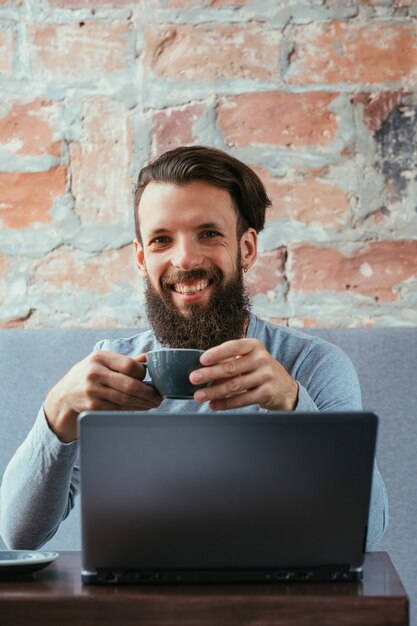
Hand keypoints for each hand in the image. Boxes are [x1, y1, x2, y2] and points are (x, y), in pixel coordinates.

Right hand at [44, 351, 162, 442]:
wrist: (63, 396)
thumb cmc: (88, 376)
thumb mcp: (101, 362)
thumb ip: (123, 361)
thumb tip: (147, 358)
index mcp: (99, 357)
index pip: (129, 365)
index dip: (143, 373)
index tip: (151, 378)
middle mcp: (94, 372)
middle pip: (130, 384)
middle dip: (148, 392)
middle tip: (159, 397)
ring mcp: (92, 390)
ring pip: (126, 399)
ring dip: (144, 403)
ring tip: (154, 403)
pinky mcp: (92, 406)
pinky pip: (118, 409)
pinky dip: (133, 409)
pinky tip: (141, 408)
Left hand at [189, 338, 297, 411]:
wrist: (284, 387)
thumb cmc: (258, 369)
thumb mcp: (249, 358)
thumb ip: (230, 361)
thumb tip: (202, 370)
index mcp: (254, 345)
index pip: (234, 347)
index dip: (217, 353)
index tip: (202, 359)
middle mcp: (262, 359)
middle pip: (231, 367)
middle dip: (210, 374)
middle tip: (193, 378)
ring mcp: (266, 376)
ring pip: (234, 385)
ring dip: (214, 391)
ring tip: (199, 395)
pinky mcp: (267, 393)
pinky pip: (241, 400)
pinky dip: (225, 403)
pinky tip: (213, 404)